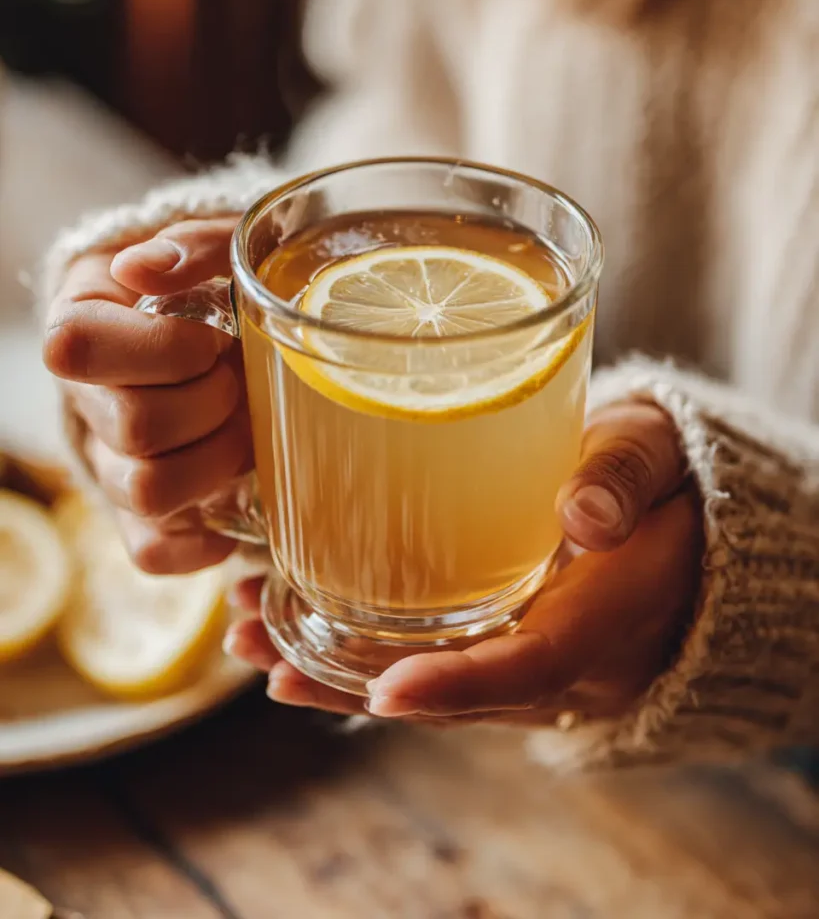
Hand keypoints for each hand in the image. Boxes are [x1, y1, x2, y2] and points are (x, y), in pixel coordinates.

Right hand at [43, 217, 247, 573]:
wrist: (225, 335)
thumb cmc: (219, 286)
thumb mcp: (218, 248)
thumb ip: (191, 247)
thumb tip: (141, 270)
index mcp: (82, 324)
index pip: (76, 348)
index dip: (163, 348)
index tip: (214, 336)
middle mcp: (86, 401)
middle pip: (135, 426)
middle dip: (212, 403)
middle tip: (240, 380)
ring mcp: (110, 465)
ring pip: (147, 491)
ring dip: (218, 460)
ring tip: (246, 428)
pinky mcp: (141, 516)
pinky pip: (151, 553)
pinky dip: (203, 540)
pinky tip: (236, 498)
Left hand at [225, 400, 702, 723]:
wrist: (681, 522)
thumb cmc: (663, 480)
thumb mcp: (653, 456)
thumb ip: (623, 476)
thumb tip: (583, 515)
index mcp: (605, 617)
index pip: (531, 664)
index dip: (461, 684)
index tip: (386, 690)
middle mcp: (562, 661)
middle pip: (456, 693)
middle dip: (355, 680)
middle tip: (259, 645)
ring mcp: (531, 662)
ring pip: (432, 685)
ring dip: (336, 671)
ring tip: (246, 634)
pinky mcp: (507, 641)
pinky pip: (434, 664)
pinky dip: (361, 657)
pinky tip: (290, 633)